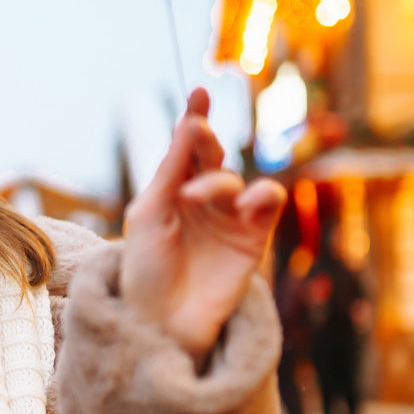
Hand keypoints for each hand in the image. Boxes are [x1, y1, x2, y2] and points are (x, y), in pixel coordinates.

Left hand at [121, 87, 286, 361]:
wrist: (161, 320)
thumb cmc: (144, 269)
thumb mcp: (149, 214)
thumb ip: (170, 172)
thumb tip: (187, 128)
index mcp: (170, 190)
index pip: (185, 147)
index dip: (194, 119)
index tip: (198, 93)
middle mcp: (201, 199)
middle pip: (210, 156)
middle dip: (204, 139)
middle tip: (195, 130)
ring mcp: (228, 217)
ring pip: (235, 180)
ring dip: (216, 181)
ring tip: (193, 196)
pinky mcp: (252, 237)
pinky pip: (269, 202)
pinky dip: (263, 195)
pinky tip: (245, 204)